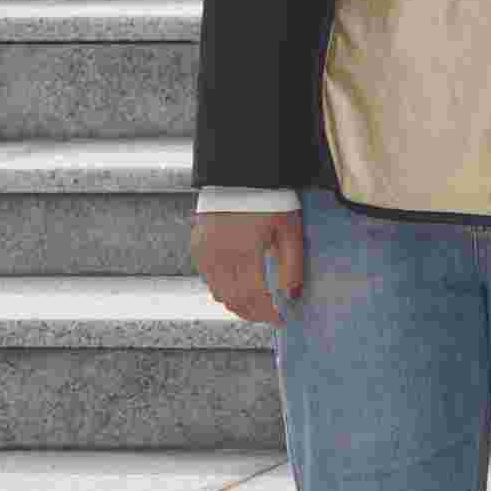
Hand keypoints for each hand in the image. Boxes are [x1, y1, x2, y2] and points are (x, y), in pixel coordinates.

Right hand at [193, 208, 304, 329]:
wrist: (240, 172)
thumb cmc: (270, 198)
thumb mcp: (290, 229)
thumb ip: (292, 264)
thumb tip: (292, 294)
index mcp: (245, 251)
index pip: (255, 296)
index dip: (269, 313)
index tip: (283, 318)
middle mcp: (220, 254)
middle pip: (235, 300)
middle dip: (254, 314)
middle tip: (271, 317)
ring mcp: (205, 251)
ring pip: (219, 293)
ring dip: (238, 306)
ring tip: (257, 308)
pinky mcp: (198, 246)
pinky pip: (209, 279)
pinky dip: (223, 290)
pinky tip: (239, 290)